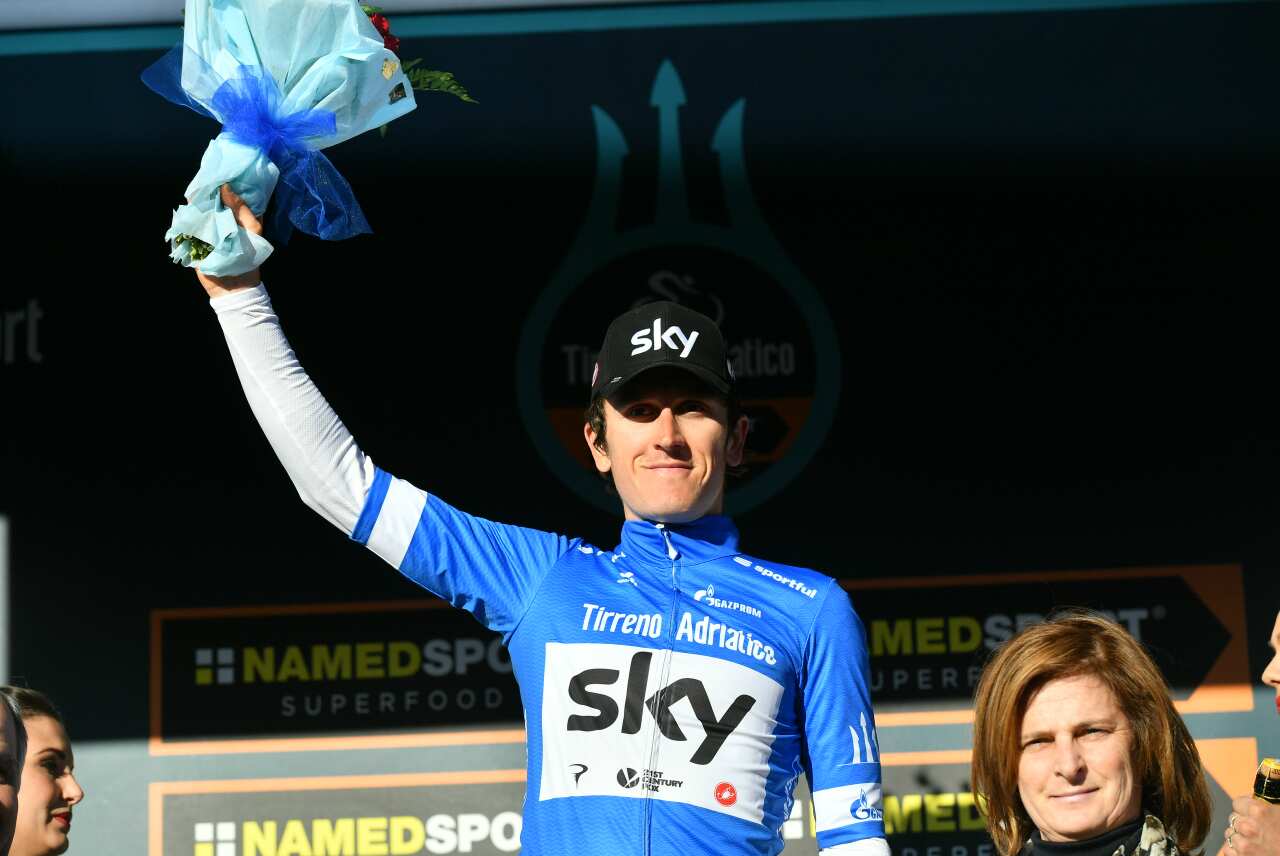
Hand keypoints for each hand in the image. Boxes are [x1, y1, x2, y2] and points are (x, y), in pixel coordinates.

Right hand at [194, 184, 263, 298]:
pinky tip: (188, 205)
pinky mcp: (197, 238)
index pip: (233, 195)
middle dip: (209, 189)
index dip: (228, 182)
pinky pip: (190, 223)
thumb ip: (243, 210)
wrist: (234, 286)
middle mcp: (225, 220)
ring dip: (197, 200)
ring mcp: (210, 229)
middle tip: (205, 175)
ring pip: (200, 209)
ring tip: (196, 188)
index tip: (222, 168)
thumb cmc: (249, 257)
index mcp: (241, 217)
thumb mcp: (253, 231)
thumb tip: (226, 187)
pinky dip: (188, 215)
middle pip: (214, 200)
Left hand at [1219, 796, 1279, 854]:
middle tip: (1255, 829)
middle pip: (1233, 819)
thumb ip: (1265, 807)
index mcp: (1259, 811)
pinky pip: (1227, 849)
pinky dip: (1235, 851)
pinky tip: (1248, 851)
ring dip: (1239, 837)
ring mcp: (1244, 844)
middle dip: (1242, 822)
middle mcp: (1248, 826)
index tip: (1251, 813)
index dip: (1245, 808)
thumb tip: (1253, 800)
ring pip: (1230, 834)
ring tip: (1254, 841)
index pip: (1237, 803)